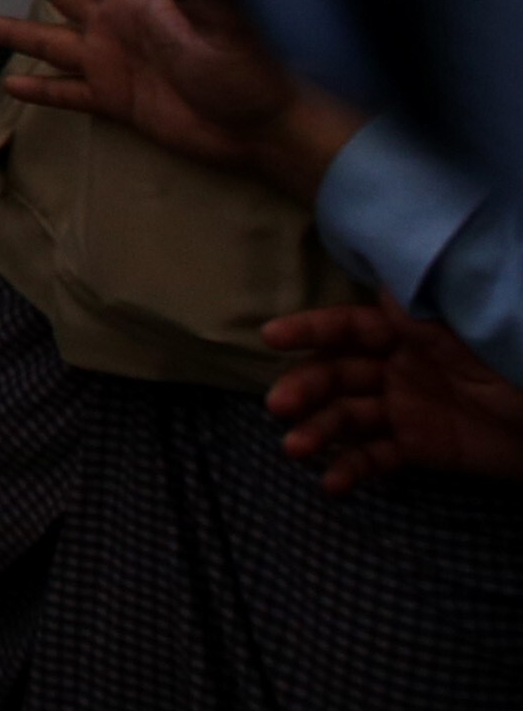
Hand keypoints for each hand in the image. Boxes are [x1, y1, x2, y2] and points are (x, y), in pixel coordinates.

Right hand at [0, 0, 361, 202]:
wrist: (262, 129)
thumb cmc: (251, 70)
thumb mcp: (224, 21)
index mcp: (143, 1)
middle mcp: (121, 27)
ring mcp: (115, 64)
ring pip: (53, 43)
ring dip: (18, 33)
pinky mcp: (117, 102)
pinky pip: (69, 94)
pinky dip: (42, 91)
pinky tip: (12, 84)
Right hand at [264, 294, 522, 492]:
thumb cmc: (517, 371)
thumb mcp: (472, 340)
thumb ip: (425, 319)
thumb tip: (383, 284)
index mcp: (408, 334)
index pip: (349, 327)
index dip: (310, 330)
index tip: (271, 337)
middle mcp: (396, 368)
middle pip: (337, 374)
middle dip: (306, 388)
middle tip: (280, 406)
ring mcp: (403, 410)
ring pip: (347, 417)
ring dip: (318, 431)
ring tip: (296, 450)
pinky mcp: (416, 448)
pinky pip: (375, 458)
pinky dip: (351, 471)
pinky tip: (332, 486)